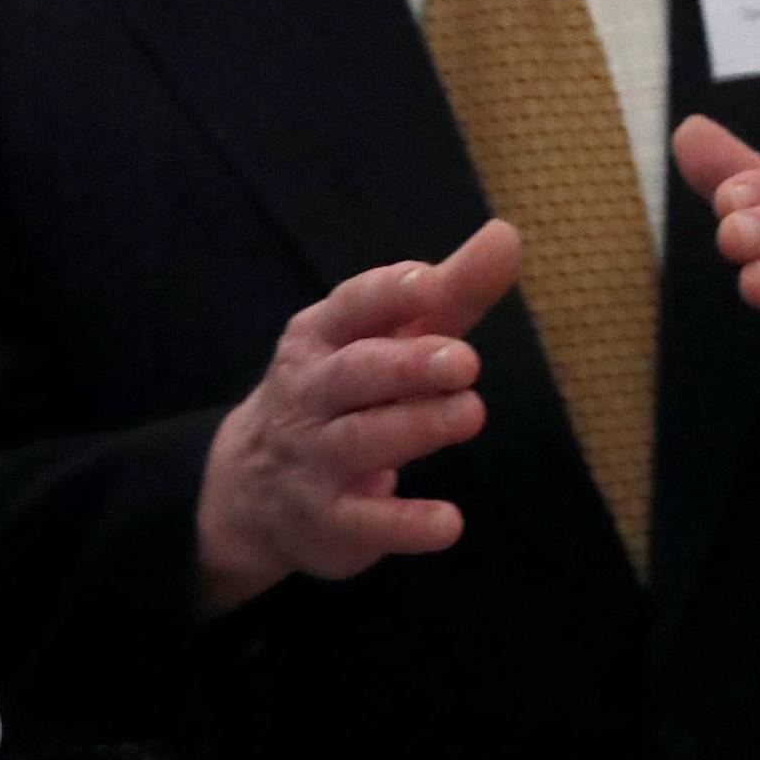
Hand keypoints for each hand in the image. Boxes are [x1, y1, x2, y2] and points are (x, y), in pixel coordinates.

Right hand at [197, 218, 521, 614]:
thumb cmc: (344, 391)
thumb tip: (507, 234)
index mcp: (322, 337)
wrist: (252, 485)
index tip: (431, 281)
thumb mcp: (389, 337)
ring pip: (361, 441)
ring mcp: (313, 459)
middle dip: (407, 364)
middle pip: (356, 373)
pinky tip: (449, 524)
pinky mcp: (327, 521)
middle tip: (465, 360)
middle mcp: (310, 394)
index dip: (389, 294)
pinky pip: (364, 523)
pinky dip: (404, 524)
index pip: (352, 307)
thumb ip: (450, 293)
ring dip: (415, 427)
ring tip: (471, 414)